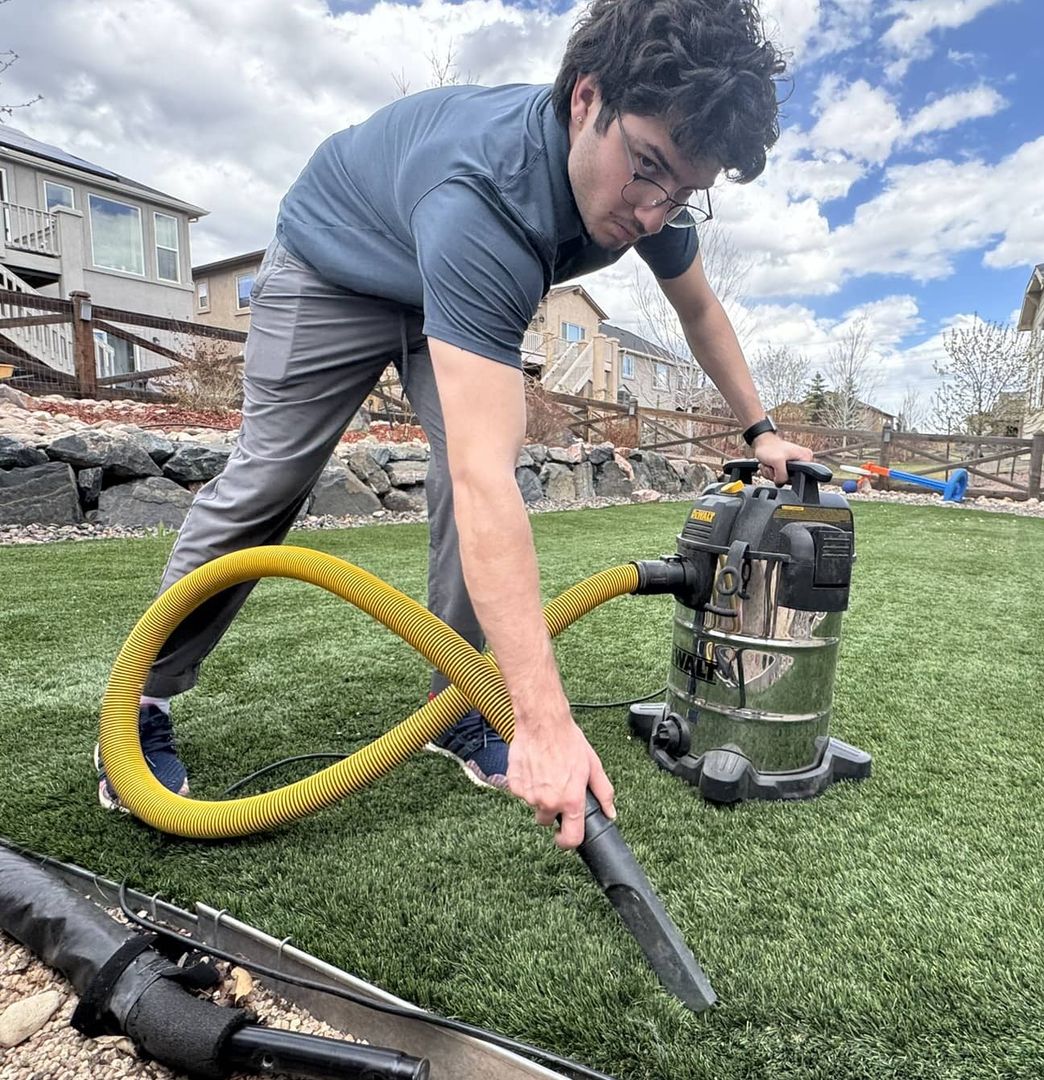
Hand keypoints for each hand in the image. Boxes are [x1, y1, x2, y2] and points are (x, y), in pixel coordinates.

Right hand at [507, 715, 615, 849]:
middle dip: (552, 809)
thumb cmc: (568, 741)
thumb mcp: (593, 766)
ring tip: (545, 771)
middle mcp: (549, 802)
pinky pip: (521, 792)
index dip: (568, 842)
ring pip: (534, 804)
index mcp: (571, 800)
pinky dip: (526, 784)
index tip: (564, 837)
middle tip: (556, 786)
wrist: (543, 723)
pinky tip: (533, 768)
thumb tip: (610, 812)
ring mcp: (530, 795)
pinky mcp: (514, 785)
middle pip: (548, 820)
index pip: (570, 839)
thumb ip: (603, 793)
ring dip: (539, 795)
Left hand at [752, 432, 812, 484]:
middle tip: (773, 465)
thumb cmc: (770, 447)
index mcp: (805, 457)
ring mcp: (793, 465)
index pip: (801, 476)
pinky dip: (769, 473)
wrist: (762, 443)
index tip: (780, 468)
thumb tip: (781, 483)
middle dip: (776, 474)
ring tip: (770, 464)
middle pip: (789, 479)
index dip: (788, 476)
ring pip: (781, 479)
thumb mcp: (777, 461)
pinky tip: (768, 466)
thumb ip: (782, 475)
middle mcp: (801, 461)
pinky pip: (776, 477)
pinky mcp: (784, 467)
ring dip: (771, 474)